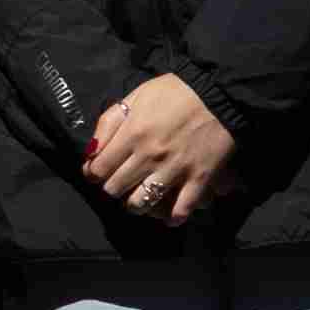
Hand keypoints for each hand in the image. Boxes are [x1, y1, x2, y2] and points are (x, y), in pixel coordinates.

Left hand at [82, 72, 236, 222]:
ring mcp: (174, 170)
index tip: (97, 172)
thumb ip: (109, 123)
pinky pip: (181, 210)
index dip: (93, 173)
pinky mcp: (199, 179)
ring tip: (138, 200)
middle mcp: (149, 156)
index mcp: (132, 134)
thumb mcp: (135, 97)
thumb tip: (90, 151)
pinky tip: (169, 215)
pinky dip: (173, 217)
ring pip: (142, 203)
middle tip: (119, 183)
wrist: (219, 93)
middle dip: (112, 188)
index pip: (98, 169)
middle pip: (116, 188)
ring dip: (136, 205)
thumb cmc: (175, 92)